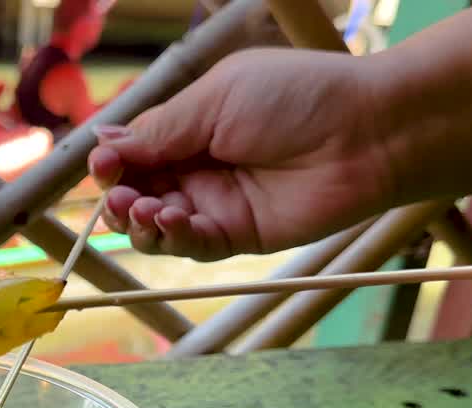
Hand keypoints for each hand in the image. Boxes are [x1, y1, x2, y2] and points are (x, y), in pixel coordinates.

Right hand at [87, 48, 399, 260]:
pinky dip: (173, 238)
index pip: (133, 153)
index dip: (112, 163)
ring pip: (157, 227)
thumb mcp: (217, 100)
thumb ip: (163, 128)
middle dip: (119, 199)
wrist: (367, 133)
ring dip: (140, 223)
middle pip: (137, 194)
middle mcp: (198, 167)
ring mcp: (217, 204)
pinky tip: (173, 220)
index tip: (103, 163)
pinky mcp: (239, 236)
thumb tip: (105, 141)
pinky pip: (192, 246)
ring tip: (147, 210)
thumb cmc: (298, 98)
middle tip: (120, 197)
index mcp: (190, 127)